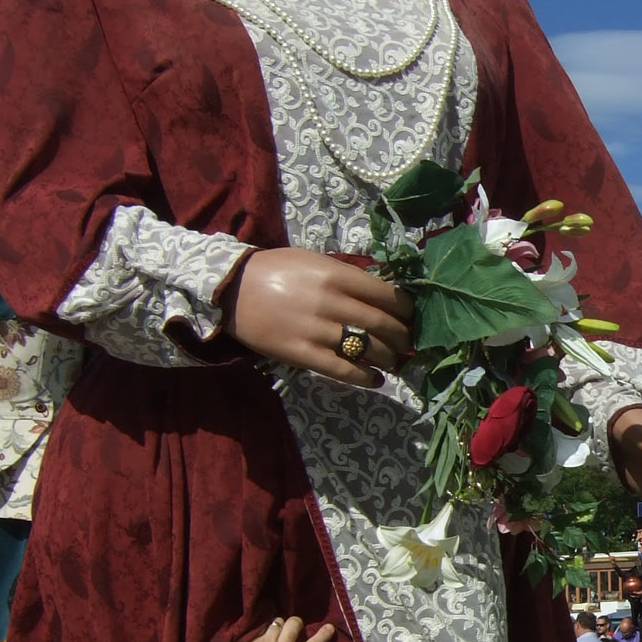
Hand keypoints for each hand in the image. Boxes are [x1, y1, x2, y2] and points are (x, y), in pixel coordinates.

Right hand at [222, 248, 414, 386]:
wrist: (230, 289)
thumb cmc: (276, 270)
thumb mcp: (315, 262)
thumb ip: (348, 277)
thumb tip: (384, 296)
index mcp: (337, 275)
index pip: (389, 295)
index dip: (408, 311)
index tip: (412, 318)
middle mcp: (331, 302)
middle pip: (384, 325)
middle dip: (404, 338)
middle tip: (408, 344)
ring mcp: (316, 330)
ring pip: (370, 350)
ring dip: (390, 360)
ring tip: (394, 362)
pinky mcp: (302, 354)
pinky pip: (343, 370)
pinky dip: (366, 378)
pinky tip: (376, 379)